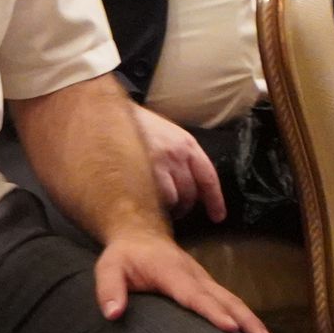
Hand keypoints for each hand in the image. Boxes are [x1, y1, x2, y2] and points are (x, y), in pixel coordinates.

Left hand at [94, 228, 276, 332]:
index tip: (230, 329)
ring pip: (233, 300)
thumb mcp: (109, 268)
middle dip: (247, 322)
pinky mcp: (206, 285)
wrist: (141, 233)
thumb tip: (114, 314)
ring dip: (252, 322)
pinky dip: (245, 317)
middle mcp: (195, 275)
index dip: (212, 312)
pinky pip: (229, 301)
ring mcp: (204, 279)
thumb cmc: (124, 256)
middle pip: (225, 299)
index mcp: (172, 272)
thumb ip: (110, 289)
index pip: (194, 295)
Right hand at [133, 104, 226, 221]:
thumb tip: (192, 186)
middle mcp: (178, 154)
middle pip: (192, 192)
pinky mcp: (144, 172)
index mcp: (188, 144)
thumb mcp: (170, 137)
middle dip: (186, 206)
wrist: (115, 116)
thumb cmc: (142, 130)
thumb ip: (182, 158)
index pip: (208, 176)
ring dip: (170, 209)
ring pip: (176, 200)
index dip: (215, 200)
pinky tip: (148, 204)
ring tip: (160, 209)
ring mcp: (161, 163)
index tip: (218, 216)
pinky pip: (157, 200)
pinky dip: (156, 207)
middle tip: (177, 212)